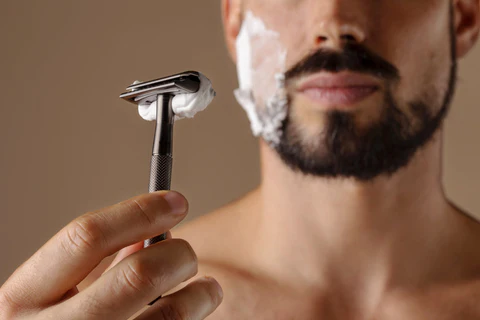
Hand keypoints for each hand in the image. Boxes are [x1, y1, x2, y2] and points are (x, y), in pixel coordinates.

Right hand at [0, 191, 222, 319]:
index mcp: (25, 296)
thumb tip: (155, 234)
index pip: (86, 237)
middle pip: (138, 274)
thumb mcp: (51, 296)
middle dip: (177, 254)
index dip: (139, 212)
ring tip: (207, 288)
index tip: (175, 202)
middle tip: (187, 254)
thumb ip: (95, 264)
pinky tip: (194, 311)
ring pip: (169, 313)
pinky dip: (194, 316)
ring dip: (200, 293)